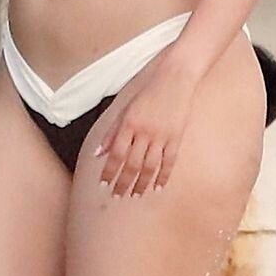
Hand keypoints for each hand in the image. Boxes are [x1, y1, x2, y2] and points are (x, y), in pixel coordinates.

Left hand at [93, 54, 197, 197]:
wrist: (175, 79)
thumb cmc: (147, 93)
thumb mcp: (126, 109)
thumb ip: (112, 132)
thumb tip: (99, 153)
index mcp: (129, 124)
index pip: (116, 154)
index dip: (109, 171)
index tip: (103, 185)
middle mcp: (144, 131)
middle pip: (132, 164)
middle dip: (124, 182)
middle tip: (117, 196)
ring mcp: (162, 135)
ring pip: (150, 166)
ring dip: (142, 183)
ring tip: (136, 196)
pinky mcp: (176, 137)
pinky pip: (169, 162)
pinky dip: (163, 176)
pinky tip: (157, 187)